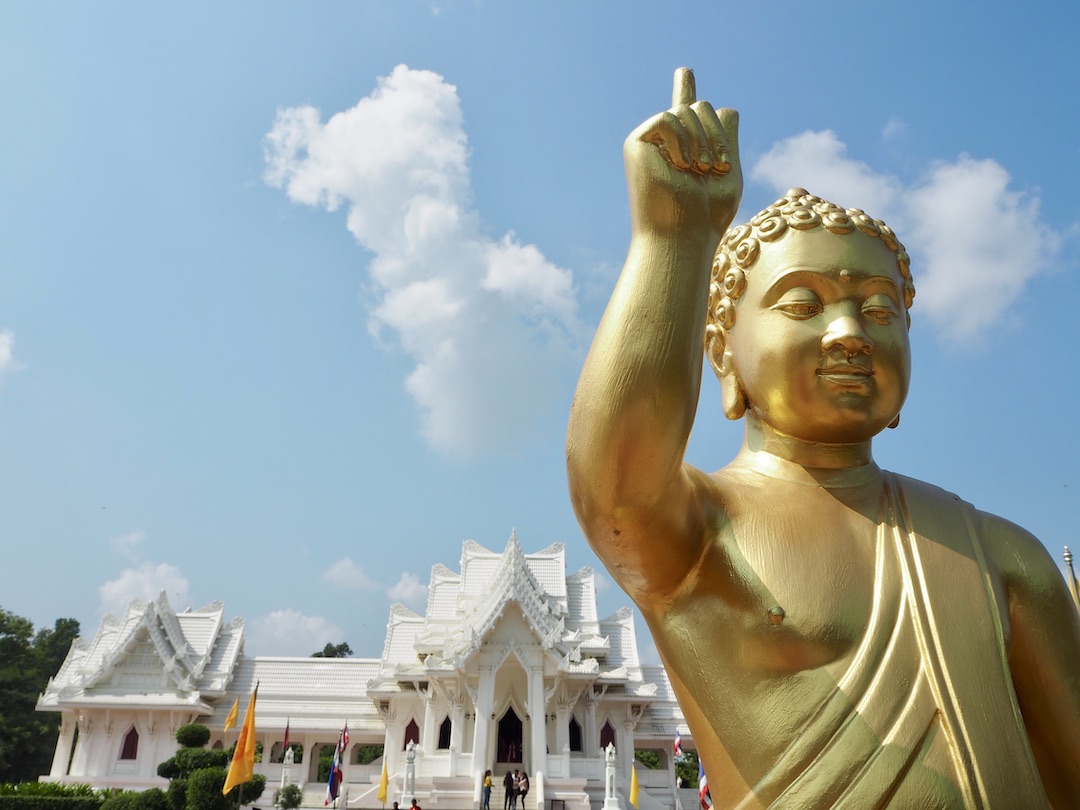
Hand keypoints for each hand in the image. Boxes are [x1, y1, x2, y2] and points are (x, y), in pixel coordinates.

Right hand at [624, 68, 741, 241]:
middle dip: (717, 136)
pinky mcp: (636, 142)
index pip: (688, 113)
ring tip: (697, 172)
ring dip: (702, 142)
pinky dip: (680, 140)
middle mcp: (668, 143)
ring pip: (688, 109)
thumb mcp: (730, 173)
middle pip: (703, 106)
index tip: (684, 71)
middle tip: (711, 170)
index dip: (685, 89)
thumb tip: (726, 107)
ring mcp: (652, 141)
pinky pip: (668, 117)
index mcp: (689, 149)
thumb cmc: (707, 215)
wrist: (682, 235)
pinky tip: (679, 165)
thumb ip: (728, 140)